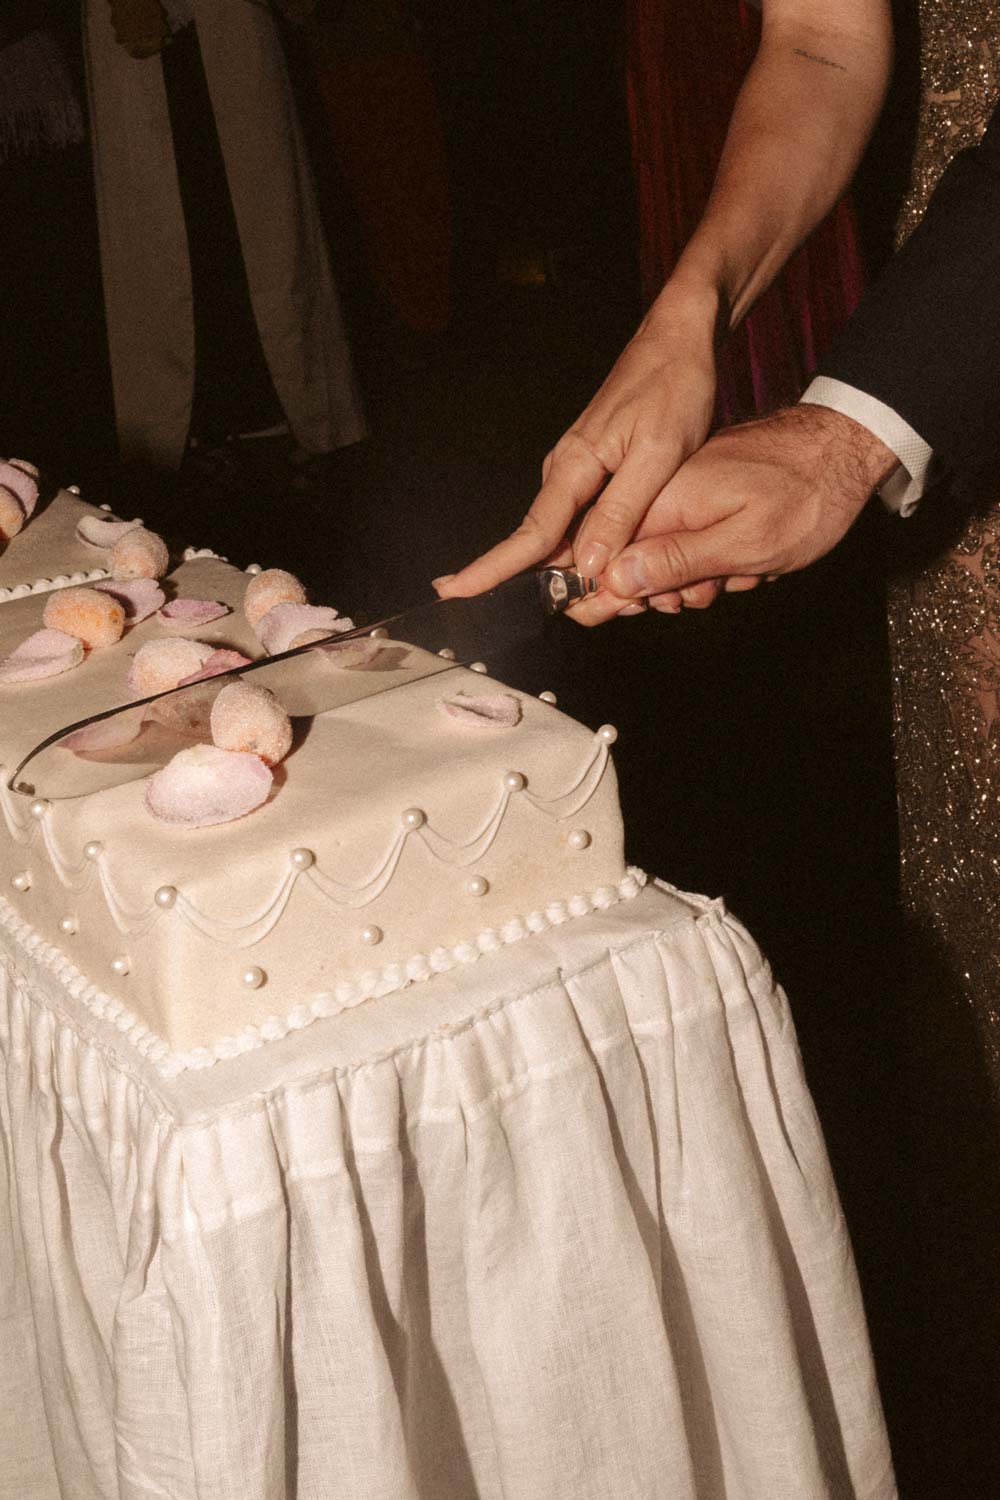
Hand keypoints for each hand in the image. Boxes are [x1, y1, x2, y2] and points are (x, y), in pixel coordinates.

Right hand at [434, 281, 720, 598]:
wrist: (680, 339)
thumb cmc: (674, 389)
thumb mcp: (657, 455)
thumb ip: (622, 511)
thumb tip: (589, 565)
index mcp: (575, 466)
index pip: (529, 534)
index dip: (492, 569)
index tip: (454, 591)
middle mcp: (566, 468)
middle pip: (543, 542)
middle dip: (548, 583)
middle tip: (581, 615)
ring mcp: (579, 467)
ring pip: (566, 533)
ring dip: (579, 567)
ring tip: (609, 595)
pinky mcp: (596, 465)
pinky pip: (584, 517)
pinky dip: (597, 544)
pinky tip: (617, 559)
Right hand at [566, 403, 897, 625]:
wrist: (845, 448)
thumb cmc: (808, 494)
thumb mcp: (745, 543)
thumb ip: (676, 561)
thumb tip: (617, 579)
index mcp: (666, 499)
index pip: (605, 552)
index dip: (606, 591)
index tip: (612, 613)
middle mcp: (666, 492)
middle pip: (631, 558)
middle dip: (664, 588)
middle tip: (703, 592)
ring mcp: (684, 490)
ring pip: (665, 555)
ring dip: (697, 576)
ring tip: (740, 574)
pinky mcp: (703, 492)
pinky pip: (689, 539)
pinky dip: (714, 557)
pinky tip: (745, 561)